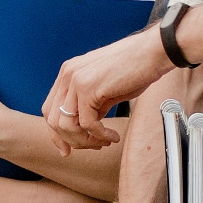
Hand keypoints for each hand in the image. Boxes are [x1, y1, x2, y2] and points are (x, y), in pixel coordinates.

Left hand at [43, 27, 173, 152]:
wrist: (152, 52)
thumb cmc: (134, 69)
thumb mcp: (104, 88)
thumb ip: (89, 104)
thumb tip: (84, 128)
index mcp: (68, 73)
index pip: (50, 110)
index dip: (56, 134)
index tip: (68, 150)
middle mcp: (67, 75)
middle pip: (53, 121)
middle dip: (71, 141)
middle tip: (93, 147)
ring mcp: (75, 80)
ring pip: (66, 125)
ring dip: (85, 141)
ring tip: (104, 142)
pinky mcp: (88, 88)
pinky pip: (87, 124)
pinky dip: (100, 135)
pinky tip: (113, 136)